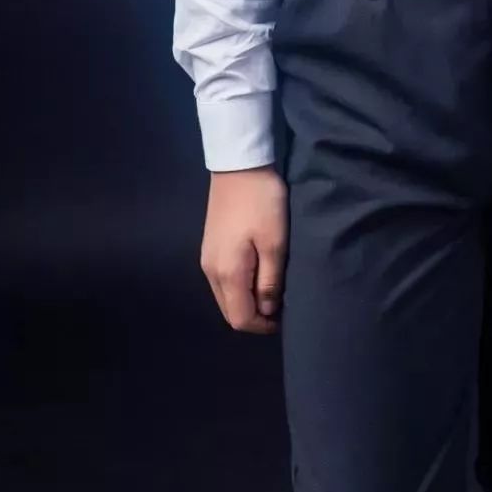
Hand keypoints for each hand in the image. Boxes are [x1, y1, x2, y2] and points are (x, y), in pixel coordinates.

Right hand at [200, 165, 287, 333]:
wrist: (239, 165)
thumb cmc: (262, 202)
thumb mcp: (275, 242)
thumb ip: (270, 280)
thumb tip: (268, 310)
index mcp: (227, 273)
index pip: (240, 319)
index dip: (263, 326)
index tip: (285, 316)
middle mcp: (211, 272)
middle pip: (229, 311)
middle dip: (255, 316)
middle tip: (280, 304)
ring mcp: (207, 259)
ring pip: (225, 296)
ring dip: (247, 301)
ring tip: (272, 288)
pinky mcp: (209, 247)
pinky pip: (223, 281)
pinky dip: (239, 286)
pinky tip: (257, 273)